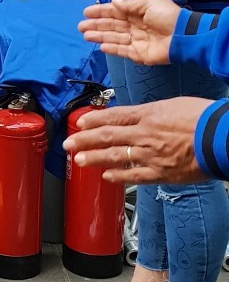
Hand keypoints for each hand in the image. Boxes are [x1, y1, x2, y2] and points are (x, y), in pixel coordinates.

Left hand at [64, 97, 209, 182]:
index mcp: (148, 114)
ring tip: (79, 160)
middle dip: (84, 140)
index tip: (79, 122)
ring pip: (114, 156)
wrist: (221, 137)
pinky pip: (133, 175)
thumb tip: (139, 116)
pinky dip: (118, 176)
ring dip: (94, 158)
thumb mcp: (173, 105)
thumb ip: (152, 113)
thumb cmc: (203, 117)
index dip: (93, 119)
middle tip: (68, 144)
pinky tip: (106, 176)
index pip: (113, 116)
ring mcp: (150, 154)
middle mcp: (144, 134)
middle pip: (106, 136)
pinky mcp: (160, 172)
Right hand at [78, 0, 179, 65]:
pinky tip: (101, 46)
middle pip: (112, 26)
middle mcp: (135, 27)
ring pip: (114, 38)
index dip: (101, 12)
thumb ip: (129, 5)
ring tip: (86, 35)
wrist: (184, 36)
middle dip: (96, 25)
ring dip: (100, 36)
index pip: (115, 12)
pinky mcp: (139, 54)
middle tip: (81, 26)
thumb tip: (114, 1)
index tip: (87, 12)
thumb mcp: (149, 4)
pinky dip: (112, 49)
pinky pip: (122, 51)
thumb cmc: (170, 17)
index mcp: (137, 13)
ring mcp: (136, 41)